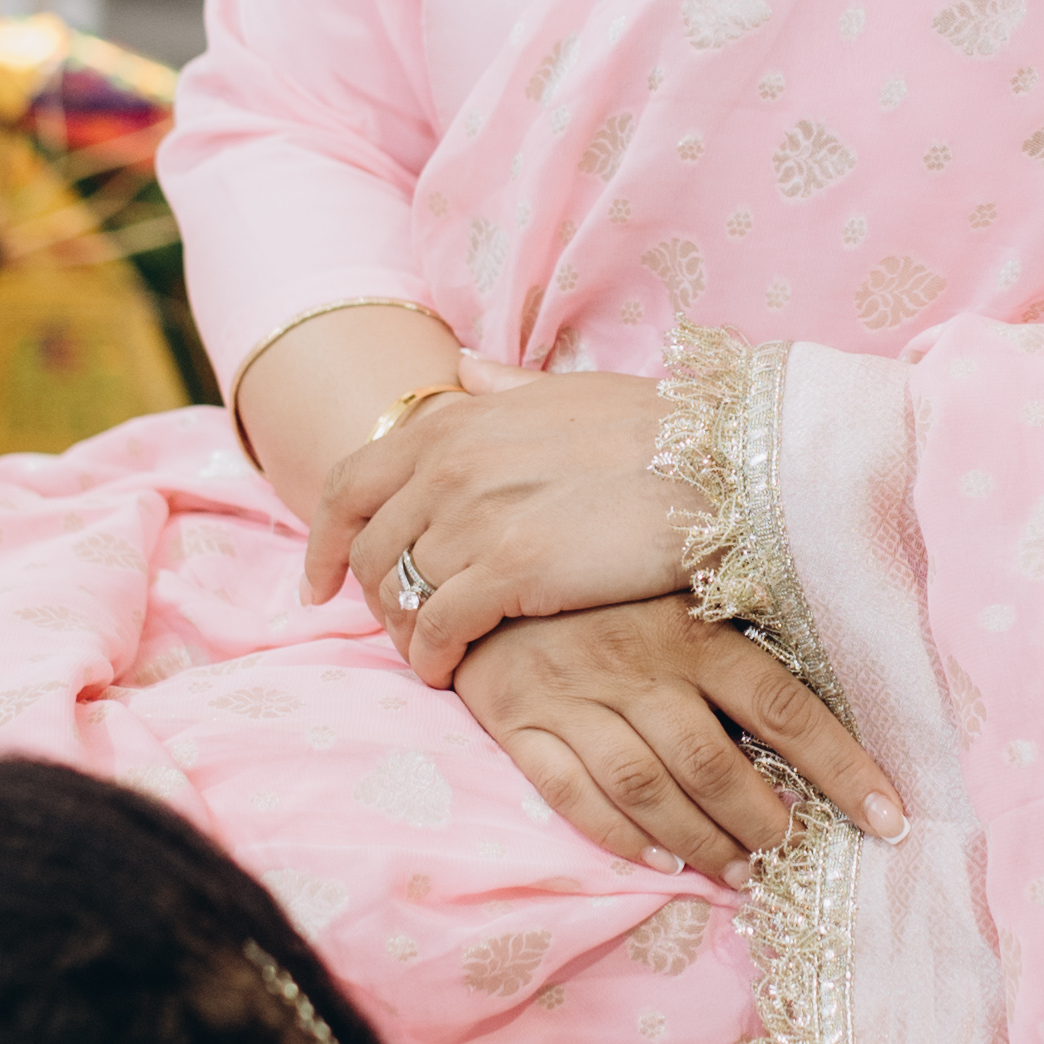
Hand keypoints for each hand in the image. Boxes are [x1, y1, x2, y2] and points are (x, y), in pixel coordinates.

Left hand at [305, 357, 697, 682]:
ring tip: (430, 656)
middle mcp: (451, 462)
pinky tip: (448, 673)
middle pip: (370, 546)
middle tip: (397, 633)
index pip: (351, 483)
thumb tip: (463, 370)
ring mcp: (476, 516)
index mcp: (458, 419)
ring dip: (406, 633)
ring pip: (402, 591)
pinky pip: (440, 628)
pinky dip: (433, 656)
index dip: (324, 540)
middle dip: (373, 598)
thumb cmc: (660, 428)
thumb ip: (504, 388)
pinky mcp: (511, 570)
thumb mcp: (568, 391)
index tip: (319, 584)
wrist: (724, 460)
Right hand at [454, 596, 906, 882]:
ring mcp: (575, 695)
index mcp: (693, 629)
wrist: (485, 563)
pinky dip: (622, 837)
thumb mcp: (679, 593)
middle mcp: (638, 664)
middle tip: (793, 856)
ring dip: (703, 843)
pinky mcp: (520, 721)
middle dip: (763, 824)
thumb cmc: (604, 587)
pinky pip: (574, 793)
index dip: (842, 768)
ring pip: (648, 789)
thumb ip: (739, 636)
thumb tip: (832, 687)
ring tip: (741, 875)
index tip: (889, 819)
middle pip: (714, 764)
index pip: (786, 708)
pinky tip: (663, 861)